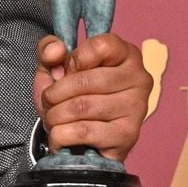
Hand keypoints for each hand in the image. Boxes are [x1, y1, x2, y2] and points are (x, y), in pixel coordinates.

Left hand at [32, 33, 151, 162]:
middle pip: (85, 81)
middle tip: (48, 101)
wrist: (80, 139)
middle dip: (55, 93)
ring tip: (53, 117)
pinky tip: (60, 134)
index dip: (73, 60)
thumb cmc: (69, 94)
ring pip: (82, 107)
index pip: (101, 47)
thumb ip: (48, 49)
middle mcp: (139, 78)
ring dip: (55, 115)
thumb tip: (56, 50)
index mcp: (126, 54)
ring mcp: (137, 108)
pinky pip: (84, 131)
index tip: (65, 71)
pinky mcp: (128, 135)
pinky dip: (61, 134)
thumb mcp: (53, 65)